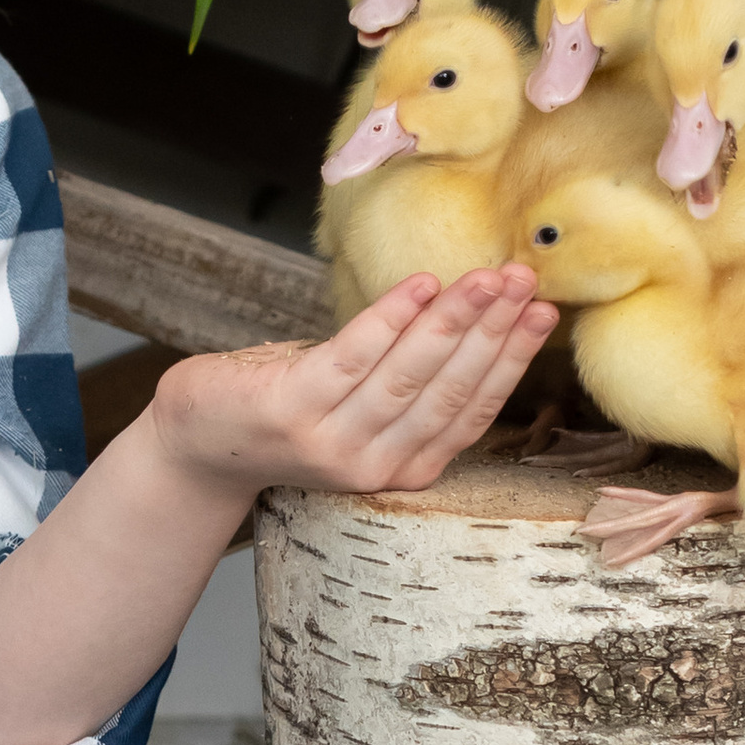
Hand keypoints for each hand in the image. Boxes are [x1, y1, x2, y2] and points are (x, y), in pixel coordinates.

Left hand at [146, 266, 553, 508]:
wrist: (199, 441)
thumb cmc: (291, 407)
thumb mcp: (363, 404)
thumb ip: (415, 379)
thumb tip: (480, 311)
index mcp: (404, 466)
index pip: (473, 410)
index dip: (512, 360)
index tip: (544, 312)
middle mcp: (375, 465)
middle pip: (449, 391)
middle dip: (495, 331)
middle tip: (524, 280)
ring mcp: (332, 443)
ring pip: (409, 376)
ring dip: (455, 322)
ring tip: (487, 277)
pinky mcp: (292, 410)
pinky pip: (352, 358)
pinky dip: (390, 320)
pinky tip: (422, 285)